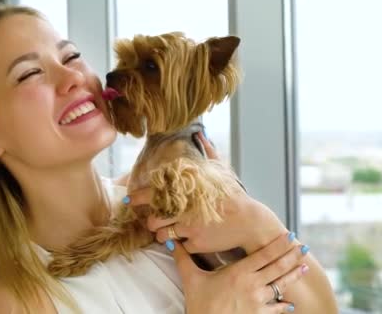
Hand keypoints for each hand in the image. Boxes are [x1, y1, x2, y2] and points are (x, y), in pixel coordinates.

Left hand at [127, 132, 285, 253]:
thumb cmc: (233, 196)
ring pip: (161, 235)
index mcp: (187, 192)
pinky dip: (182, 243)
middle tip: (157, 219)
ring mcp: (190, 229)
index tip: (131, 199)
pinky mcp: (196, 245)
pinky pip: (179, 246)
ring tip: (170, 230)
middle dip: (151, 221)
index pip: (154, 194)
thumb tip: (201, 135)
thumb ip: (208, 153)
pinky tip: (190, 237)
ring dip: (163, 234)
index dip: (139, 197)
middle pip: (152, 219)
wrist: (250, 222)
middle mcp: (185, 210)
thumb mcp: (221, 172)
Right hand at [168, 232, 309, 313]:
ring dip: (293, 276)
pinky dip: (284, 306)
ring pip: (281, 285)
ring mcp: (258, 301)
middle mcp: (252, 285)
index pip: (264, 255)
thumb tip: (172, 243)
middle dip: (292, 256)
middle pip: (278, 267)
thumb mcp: (191, 279)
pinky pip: (276, 309)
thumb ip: (183, 259)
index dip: (279, 245)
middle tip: (303, 247)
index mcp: (239, 273)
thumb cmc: (199, 304)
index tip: (289, 236)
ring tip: (304, 267)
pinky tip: (291, 304)